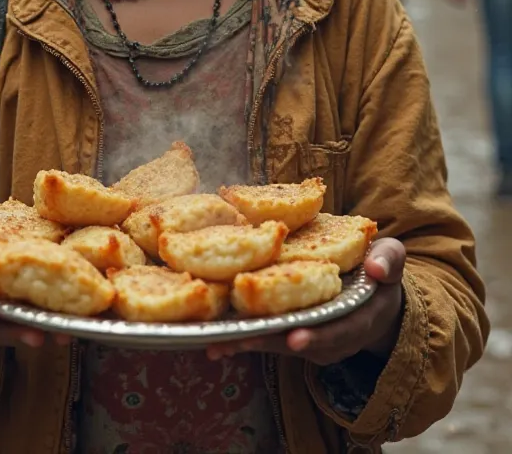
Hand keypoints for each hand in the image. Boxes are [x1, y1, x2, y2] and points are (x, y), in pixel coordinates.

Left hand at [206, 237, 405, 365]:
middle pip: (298, 344)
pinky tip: (213, 339)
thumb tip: (377, 267)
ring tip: (217, 343)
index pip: (338, 331)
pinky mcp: (289, 332)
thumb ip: (388, 260)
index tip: (296, 339)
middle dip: (270, 344)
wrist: (372, 290)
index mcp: (358, 318)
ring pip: (277, 344)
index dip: (317, 337)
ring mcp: (310, 338)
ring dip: (248, 344)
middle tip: (242, 341)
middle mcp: (332, 337)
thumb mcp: (390, 259)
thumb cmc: (378, 270)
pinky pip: (267, 337)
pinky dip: (242, 338)